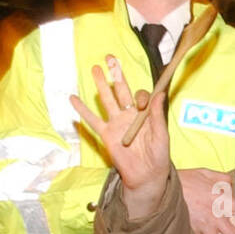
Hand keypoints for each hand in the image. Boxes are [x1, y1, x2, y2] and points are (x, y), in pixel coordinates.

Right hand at [70, 56, 170, 220]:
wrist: (146, 176)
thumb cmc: (158, 157)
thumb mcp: (161, 135)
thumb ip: (158, 115)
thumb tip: (159, 93)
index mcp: (145, 114)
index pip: (140, 96)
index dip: (141, 95)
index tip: (142, 101)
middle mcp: (129, 115)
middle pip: (120, 90)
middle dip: (116, 74)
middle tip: (110, 57)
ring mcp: (116, 124)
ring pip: (106, 100)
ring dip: (101, 85)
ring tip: (95, 68)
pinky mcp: (106, 135)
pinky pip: (92, 120)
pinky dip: (82, 110)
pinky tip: (73, 98)